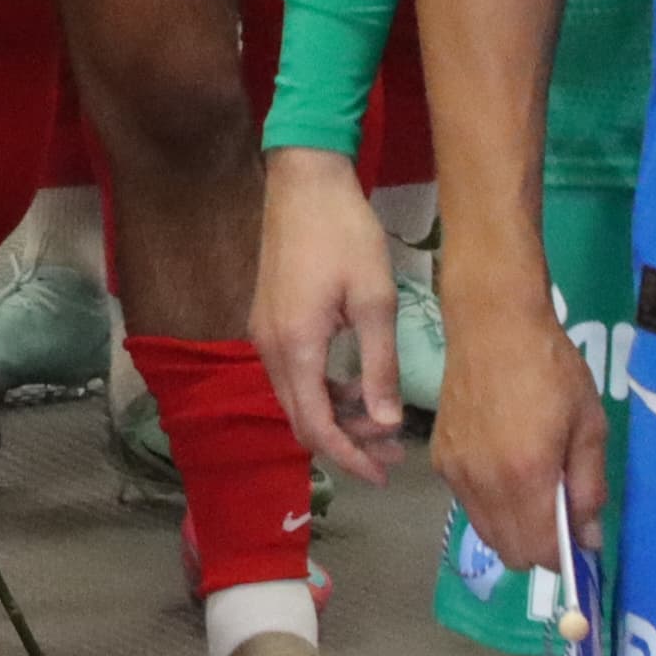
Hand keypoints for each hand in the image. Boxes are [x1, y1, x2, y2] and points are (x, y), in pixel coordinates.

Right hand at [253, 147, 407, 483]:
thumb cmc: (345, 235)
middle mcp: (269, 347)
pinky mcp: (268, 319)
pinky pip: (293, 374)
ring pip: (295, 398)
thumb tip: (386, 423)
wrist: (304, 181)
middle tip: (392, 453)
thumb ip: (379, 367)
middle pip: (299, 419)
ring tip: (382, 423)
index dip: (348, 457)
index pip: (316, 425)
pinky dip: (322, 392)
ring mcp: (263, 332)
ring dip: (334, 418)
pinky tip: (356, 387)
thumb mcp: (375, 301)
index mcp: (295, 346)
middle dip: (344, 443)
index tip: (384, 474)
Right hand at [425, 269, 604, 581]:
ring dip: (512, 528)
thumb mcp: (589, 427)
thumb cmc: (551, 370)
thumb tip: (588, 539)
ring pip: (486, 531)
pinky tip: (504, 466)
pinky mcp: (439, 457)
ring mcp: (455, 471)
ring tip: (532, 489)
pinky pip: (468, 503)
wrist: (491, 325)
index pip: (540, 551)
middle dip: (538, 548)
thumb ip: (589, 488)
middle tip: (559, 515)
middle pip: (509, 552)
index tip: (578, 541)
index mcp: (525, 475)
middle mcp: (482, 482)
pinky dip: (490, 503)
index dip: (563, 558)